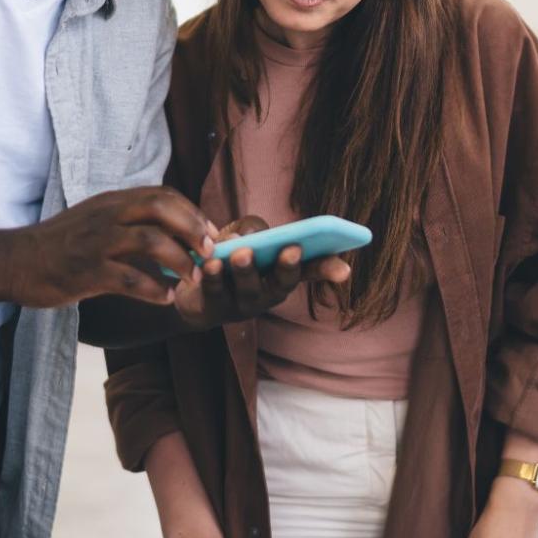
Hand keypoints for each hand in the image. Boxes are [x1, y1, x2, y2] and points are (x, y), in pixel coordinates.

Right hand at [0, 187, 212, 309]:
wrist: (15, 261)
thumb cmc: (62, 244)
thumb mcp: (96, 219)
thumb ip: (129, 218)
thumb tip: (172, 230)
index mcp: (113, 201)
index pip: (163, 195)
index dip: (192, 212)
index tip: (210, 233)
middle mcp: (108, 215)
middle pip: (162, 209)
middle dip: (193, 230)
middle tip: (209, 253)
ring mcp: (97, 242)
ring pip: (151, 241)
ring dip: (179, 261)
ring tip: (192, 279)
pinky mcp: (86, 271)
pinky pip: (129, 278)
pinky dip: (153, 288)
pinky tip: (166, 298)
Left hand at [172, 216, 352, 331]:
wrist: (193, 290)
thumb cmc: (229, 257)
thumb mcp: (245, 235)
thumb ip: (253, 228)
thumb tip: (249, 237)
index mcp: (282, 274)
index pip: (311, 271)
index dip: (328, 270)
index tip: (345, 270)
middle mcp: (268, 294)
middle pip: (282, 284)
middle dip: (288, 268)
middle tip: (292, 250)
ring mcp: (241, 305)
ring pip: (248, 289)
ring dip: (247, 271)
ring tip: (243, 254)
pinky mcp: (213, 308)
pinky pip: (215, 291)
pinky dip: (214, 277)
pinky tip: (213, 264)